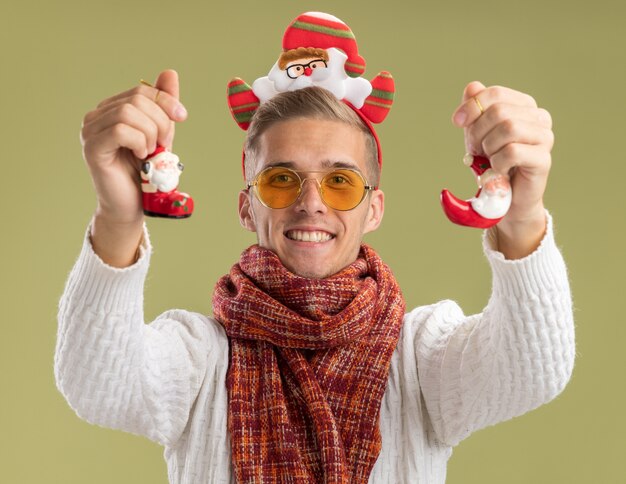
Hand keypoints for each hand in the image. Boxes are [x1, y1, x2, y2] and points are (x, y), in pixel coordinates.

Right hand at [80, 69, 186, 265]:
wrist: (132, 206)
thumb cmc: (145, 172)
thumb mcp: (161, 134)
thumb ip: (163, 105)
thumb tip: (169, 72)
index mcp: (111, 111)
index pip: (141, 91)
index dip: (166, 101)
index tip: (183, 118)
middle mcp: (96, 117)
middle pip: (136, 100)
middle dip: (160, 121)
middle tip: (162, 144)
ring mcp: (90, 131)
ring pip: (129, 113)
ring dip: (150, 133)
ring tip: (150, 152)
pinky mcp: (92, 148)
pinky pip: (120, 130)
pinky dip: (138, 141)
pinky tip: (141, 155)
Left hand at [452, 81, 553, 257]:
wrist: (505, 200)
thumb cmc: (492, 164)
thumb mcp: (477, 135)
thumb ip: (476, 110)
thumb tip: (472, 87)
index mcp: (524, 106)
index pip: (495, 94)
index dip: (472, 106)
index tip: (456, 122)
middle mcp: (539, 118)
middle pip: (499, 111)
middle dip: (477, 132)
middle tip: (474, 151)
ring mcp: (545, 138)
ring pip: (508, 127)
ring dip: (488, 147)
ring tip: (488, 161)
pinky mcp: (543, 160)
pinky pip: (512, 152)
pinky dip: (497, 163)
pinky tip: (498, 171)